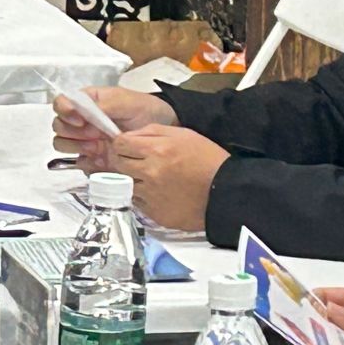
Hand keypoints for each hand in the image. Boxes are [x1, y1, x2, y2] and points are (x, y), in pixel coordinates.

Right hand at [52, 86, 176, 169]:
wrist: (163, 129)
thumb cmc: (144, 110)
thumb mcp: (126, 101)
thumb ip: (104, 105)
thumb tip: (84, 112)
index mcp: (87, 101)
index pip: (61, 103)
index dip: (65, 111)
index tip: (80, 119)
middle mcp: (81, 120)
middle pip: (59, 126)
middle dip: (72, 132)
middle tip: (93, 135)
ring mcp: (85, 139)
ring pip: (63, 144)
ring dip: (76, 147)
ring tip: (97, 147)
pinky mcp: (92, 157)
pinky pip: (79, 162)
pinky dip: (86, 162)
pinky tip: (100, 159)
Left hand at [108, 124, 228, 232]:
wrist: (225, 193)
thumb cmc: (207, 159)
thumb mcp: (183, 134)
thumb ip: (153, 131)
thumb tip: (129, 136)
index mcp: (156, 149)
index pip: (120, 144)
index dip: (122, 144)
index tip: (129, 146)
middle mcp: (149, 172)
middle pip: (118, 164)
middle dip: (123, 160)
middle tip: (136, 161)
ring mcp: (150, 195)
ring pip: (125, 185)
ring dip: (132, 180)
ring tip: (149, 178)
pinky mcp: (154, 213)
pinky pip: (137, 202)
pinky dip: (143, 196)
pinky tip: (157, 192)